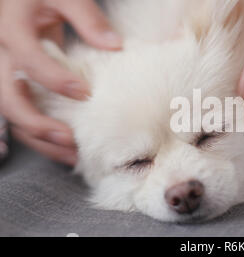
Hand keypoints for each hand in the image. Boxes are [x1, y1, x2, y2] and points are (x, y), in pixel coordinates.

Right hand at [0, 0, 121, 164]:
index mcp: (12, 30)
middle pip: (7, 98)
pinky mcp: (13, 82)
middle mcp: (1, 55)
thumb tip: (115, 45)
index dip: (54, 79)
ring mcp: (3, 72)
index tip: (84, 93)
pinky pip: (19, 112)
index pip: (27, 60)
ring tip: (71, 155)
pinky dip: (38, 133)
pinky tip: (64, 146)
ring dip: (38, 138)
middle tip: (71, 139)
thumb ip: (87, 17)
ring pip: (10, 113)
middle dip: (36, 124)